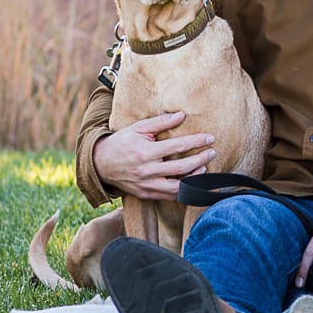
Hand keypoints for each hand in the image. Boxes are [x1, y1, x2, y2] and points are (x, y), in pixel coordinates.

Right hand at [92, 111, 215, 200]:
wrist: (100, 164)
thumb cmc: (121, 142)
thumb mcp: (138, 128)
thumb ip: (160, 122)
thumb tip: (182, 115)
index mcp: (146, 152)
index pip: (177, 146)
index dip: (196, 142)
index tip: (210, 138)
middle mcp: (147, 171)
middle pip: (182, 168)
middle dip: (201, 159)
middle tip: (212, 152)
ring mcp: (147, 185)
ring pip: (178, 187)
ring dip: (195, 178)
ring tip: (204, 167)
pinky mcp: (146, 194)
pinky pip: (169, 196)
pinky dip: (183, 191)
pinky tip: (192, 182)